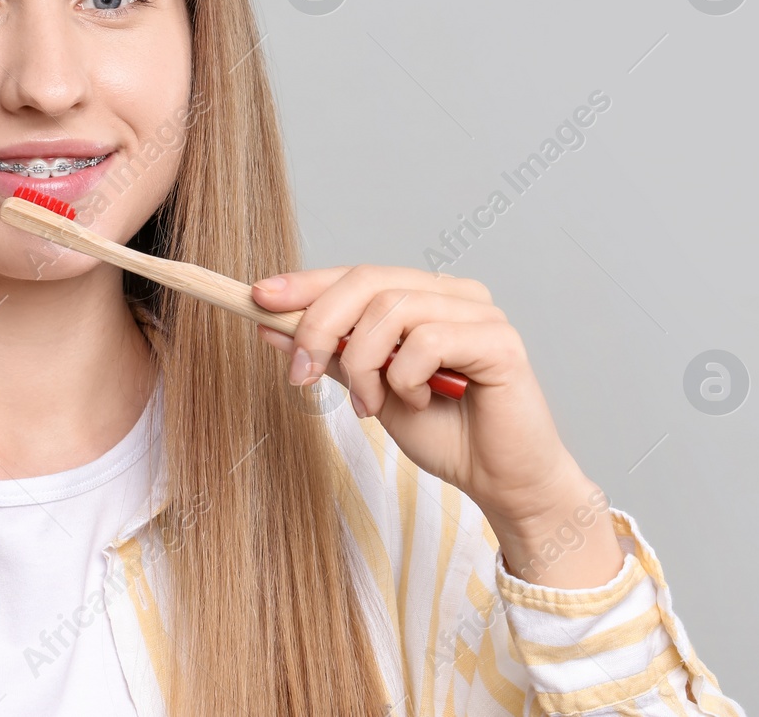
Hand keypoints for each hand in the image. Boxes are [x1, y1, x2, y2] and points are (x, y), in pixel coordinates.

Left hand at [252, 265, 623, 586]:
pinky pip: (428, 340)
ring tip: (371, 406)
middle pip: (368, 282)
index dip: (306, 284)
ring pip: (392, 311)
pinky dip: (406, 378)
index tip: (258, 298)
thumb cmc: (443, 433)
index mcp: (424, 296)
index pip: (356, 275)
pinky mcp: (499, 340)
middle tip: (300, 375)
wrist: (499, 482)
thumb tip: (272, 326)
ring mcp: (480, 312)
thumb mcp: (368, 390)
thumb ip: (331, 354)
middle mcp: (453, 294)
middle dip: (320, 325)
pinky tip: (421, 403)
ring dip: (365, 365)